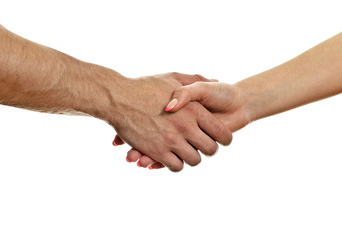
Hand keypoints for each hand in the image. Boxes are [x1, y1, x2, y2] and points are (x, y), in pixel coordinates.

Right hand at [106, 73, 231, 171]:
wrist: (118, 97)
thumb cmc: (145, 86)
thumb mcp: (173, 77)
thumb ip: (195, 80)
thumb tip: (216, 80)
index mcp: (194, 110)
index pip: (221, 133)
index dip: (223, 139)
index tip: (218, 139)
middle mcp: (186, 126)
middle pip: (210, 150)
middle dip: (207, 150)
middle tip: (200, 146)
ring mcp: (171, 140)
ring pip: (194, 160)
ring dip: (191, 158)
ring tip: (185, 151)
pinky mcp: (157, 152)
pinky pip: (175, 166)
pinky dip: (175, 164)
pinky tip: (171, 156)